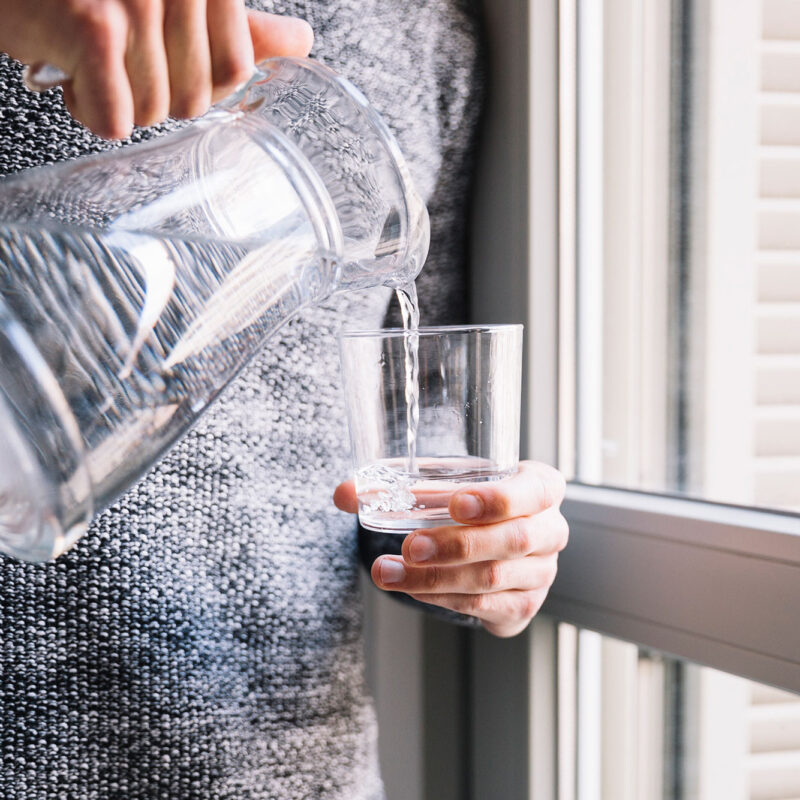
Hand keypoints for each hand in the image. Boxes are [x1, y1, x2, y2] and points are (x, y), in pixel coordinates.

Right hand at [0, 0, 313, 138]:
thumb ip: (239, 25)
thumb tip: (301, 44)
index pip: (235, 71)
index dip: (199, 87)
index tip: (162, 68)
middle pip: (196, 98)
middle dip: (153, 95)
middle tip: (117, 62)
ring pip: (154, 112)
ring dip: (116, 103)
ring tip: (88, 64)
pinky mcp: (92, 26)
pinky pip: (115, 118)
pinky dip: (89, 113)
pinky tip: (70, 79)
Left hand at [334, 461, 567, 637]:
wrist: (496, 542)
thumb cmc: (474, 502)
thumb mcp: (446, 483)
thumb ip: (398, 484)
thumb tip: (342, 493)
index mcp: (542, 487)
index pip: (535, 491)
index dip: (498, 499)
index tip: (456, 504)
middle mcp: (550, 530)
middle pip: (510, 540)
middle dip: (455, 545)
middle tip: (410, 546)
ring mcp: (541, 572)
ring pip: (491, 578)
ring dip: (435, 578)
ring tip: (389, 572)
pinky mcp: (522, 605)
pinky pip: (482, 605)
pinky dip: (443, 597)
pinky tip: (411, 588)